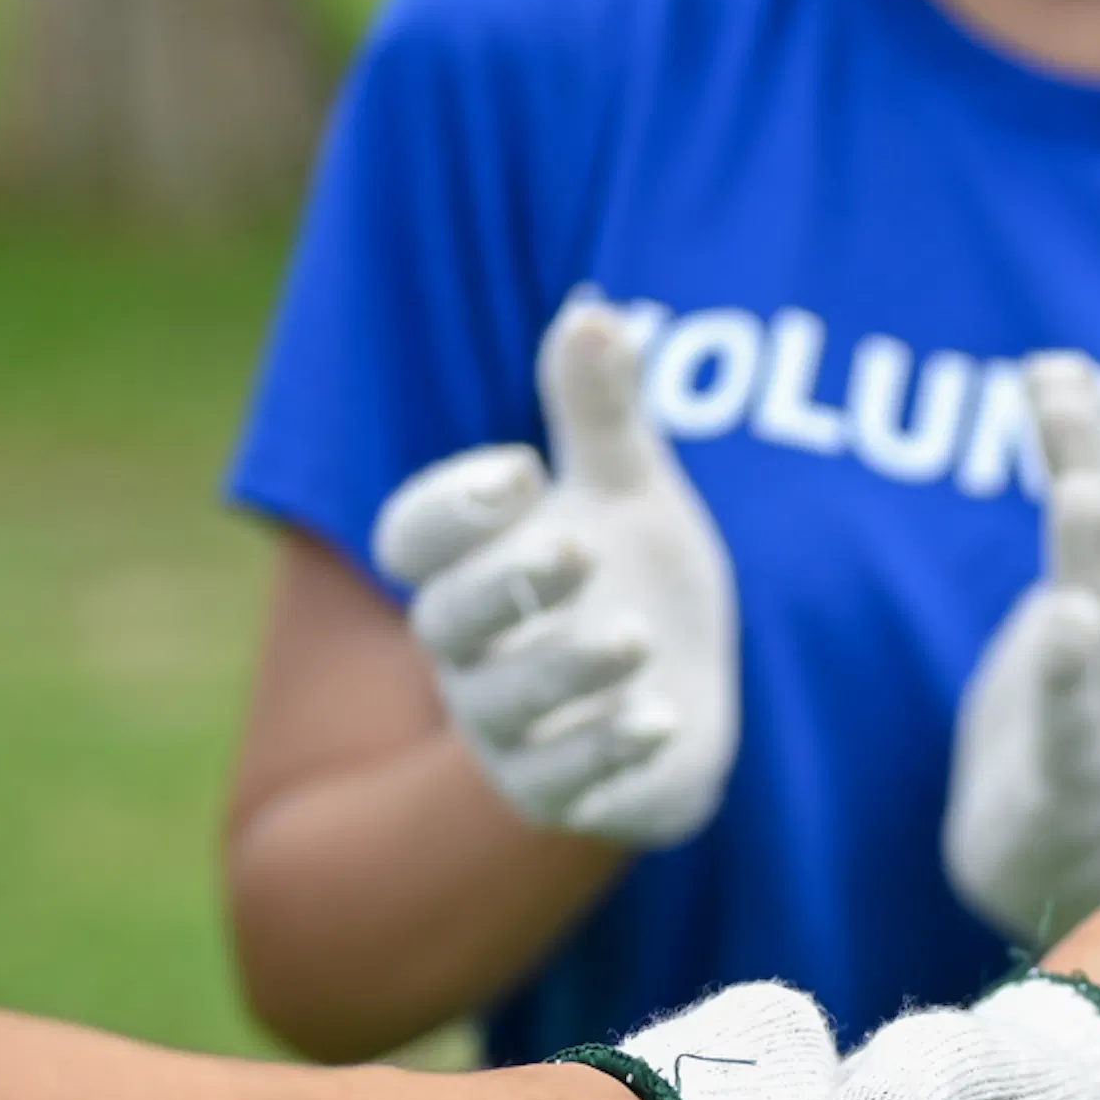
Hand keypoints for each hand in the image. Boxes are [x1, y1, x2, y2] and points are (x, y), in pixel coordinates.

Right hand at [374, 296, 741, 847]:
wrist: (684, 692)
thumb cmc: (632, 577)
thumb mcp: (627, 490)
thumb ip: (601, 413)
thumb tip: (595, 309)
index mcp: (461, 566)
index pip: (414, 536)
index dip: (454, 505)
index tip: (523, 468)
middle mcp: (465, 651)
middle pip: (448, 619)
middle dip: (508, 583)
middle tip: (578, 547)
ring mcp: (505, 729)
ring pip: (507, 703)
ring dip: (570, 669)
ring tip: (636, 636)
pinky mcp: (558, 790)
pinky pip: (566, 782)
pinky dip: (610, 753)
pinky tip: (663, 719)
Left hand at [942, 353, 1099, 947]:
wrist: (1077, 879)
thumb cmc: (1086, 738)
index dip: (1095, 440)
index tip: (1052, 366)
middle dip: (1093, 467)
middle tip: (1061, 391)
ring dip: (1098, 553)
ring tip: (1077, 485)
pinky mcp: (1080, 779)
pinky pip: (1081, 721)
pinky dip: (1076, 670)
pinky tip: (1066, 619)